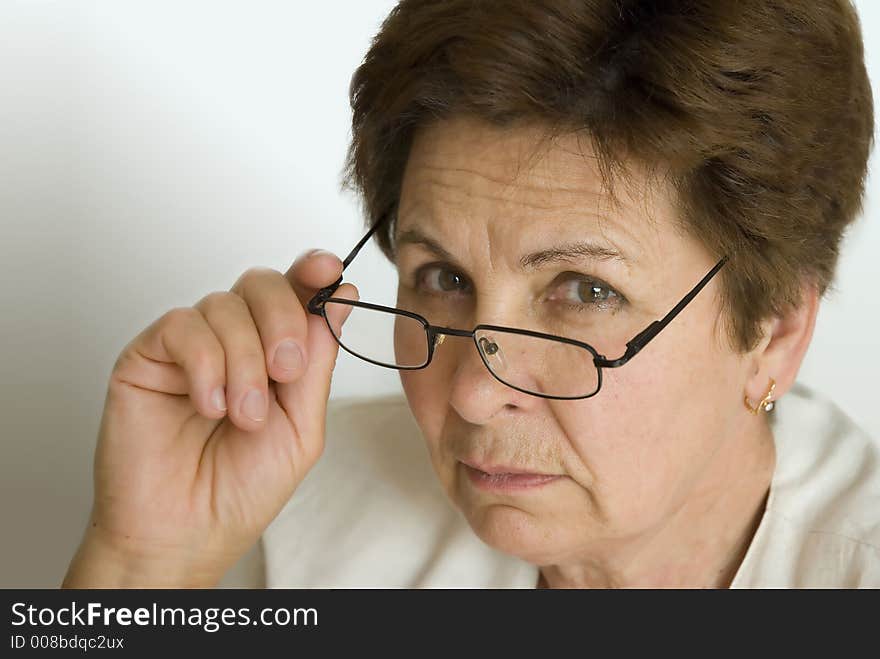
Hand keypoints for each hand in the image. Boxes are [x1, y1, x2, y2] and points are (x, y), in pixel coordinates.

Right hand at [62, 250, 356, 586]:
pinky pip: (183, 326)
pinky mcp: (148, 355)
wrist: (186, 534)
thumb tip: (341, 295)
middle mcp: (234, 341)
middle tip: (286, 371)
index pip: (294, 292)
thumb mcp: (302, 425)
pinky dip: (206, 364)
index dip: (313, 272)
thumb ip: (318, 360)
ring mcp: (190, 346)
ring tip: (243, 416)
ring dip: (245, 361)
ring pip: (225, 304)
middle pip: (262, 283)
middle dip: (283, 319)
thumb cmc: (242, 487)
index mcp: (275, 352)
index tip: (330, 270)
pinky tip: (210, 405)